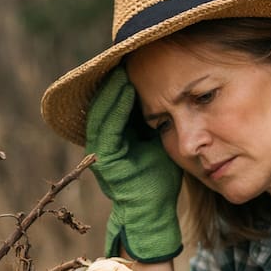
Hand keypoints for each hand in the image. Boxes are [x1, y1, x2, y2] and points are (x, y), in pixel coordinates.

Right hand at [84, 67, 182, 261]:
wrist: (153, 213)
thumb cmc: (158, 180)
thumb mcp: (158, 144)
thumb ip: (156, 123)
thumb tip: (168, 94)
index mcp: (114, 140)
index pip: (113, 105)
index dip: (119, 84)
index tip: (133, 62)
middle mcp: (103, 144)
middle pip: (103, 105)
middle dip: (112, 81)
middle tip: (125, 57)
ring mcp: (101, 153)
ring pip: (102, 113)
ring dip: (112, 90)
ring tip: (124, 68)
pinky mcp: (106, 161)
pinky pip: (108, 128)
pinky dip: (115, 107)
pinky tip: (127, 90)